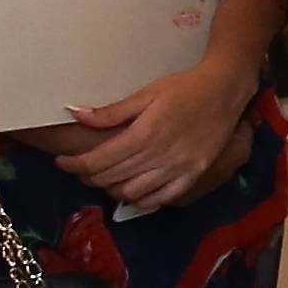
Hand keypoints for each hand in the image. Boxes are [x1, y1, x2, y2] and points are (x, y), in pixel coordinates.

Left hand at [49, 55, 257, 211]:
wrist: (226, 89)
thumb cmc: (184, 87)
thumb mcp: (146, 93)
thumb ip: (111, 111)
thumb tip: (75, 114)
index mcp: (144, 133)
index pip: (98, 161)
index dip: (74, 165)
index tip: (62, 162)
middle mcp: (160, 155)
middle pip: (110, 178)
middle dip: (87, 177)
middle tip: (80, 169)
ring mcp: (179, 169)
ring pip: (132, 193)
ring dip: (111, 189)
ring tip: (105, 179)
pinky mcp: (194, 175)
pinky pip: (161, 199)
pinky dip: (141, 200)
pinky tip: (133, 191)